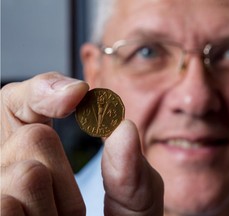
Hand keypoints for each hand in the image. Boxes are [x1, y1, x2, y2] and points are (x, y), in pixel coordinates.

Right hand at [1, 71, 163, 215]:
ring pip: (24, 174)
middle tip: (72, 211)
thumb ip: (132, 168)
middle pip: (32, 137)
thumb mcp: (136, 198)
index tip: (78, 95)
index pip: (20, 102)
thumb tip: (124, 127)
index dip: (44, 91)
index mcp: (35, 150)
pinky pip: (7, 203)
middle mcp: (6, 166)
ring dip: (56, 207)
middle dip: (65, 174)